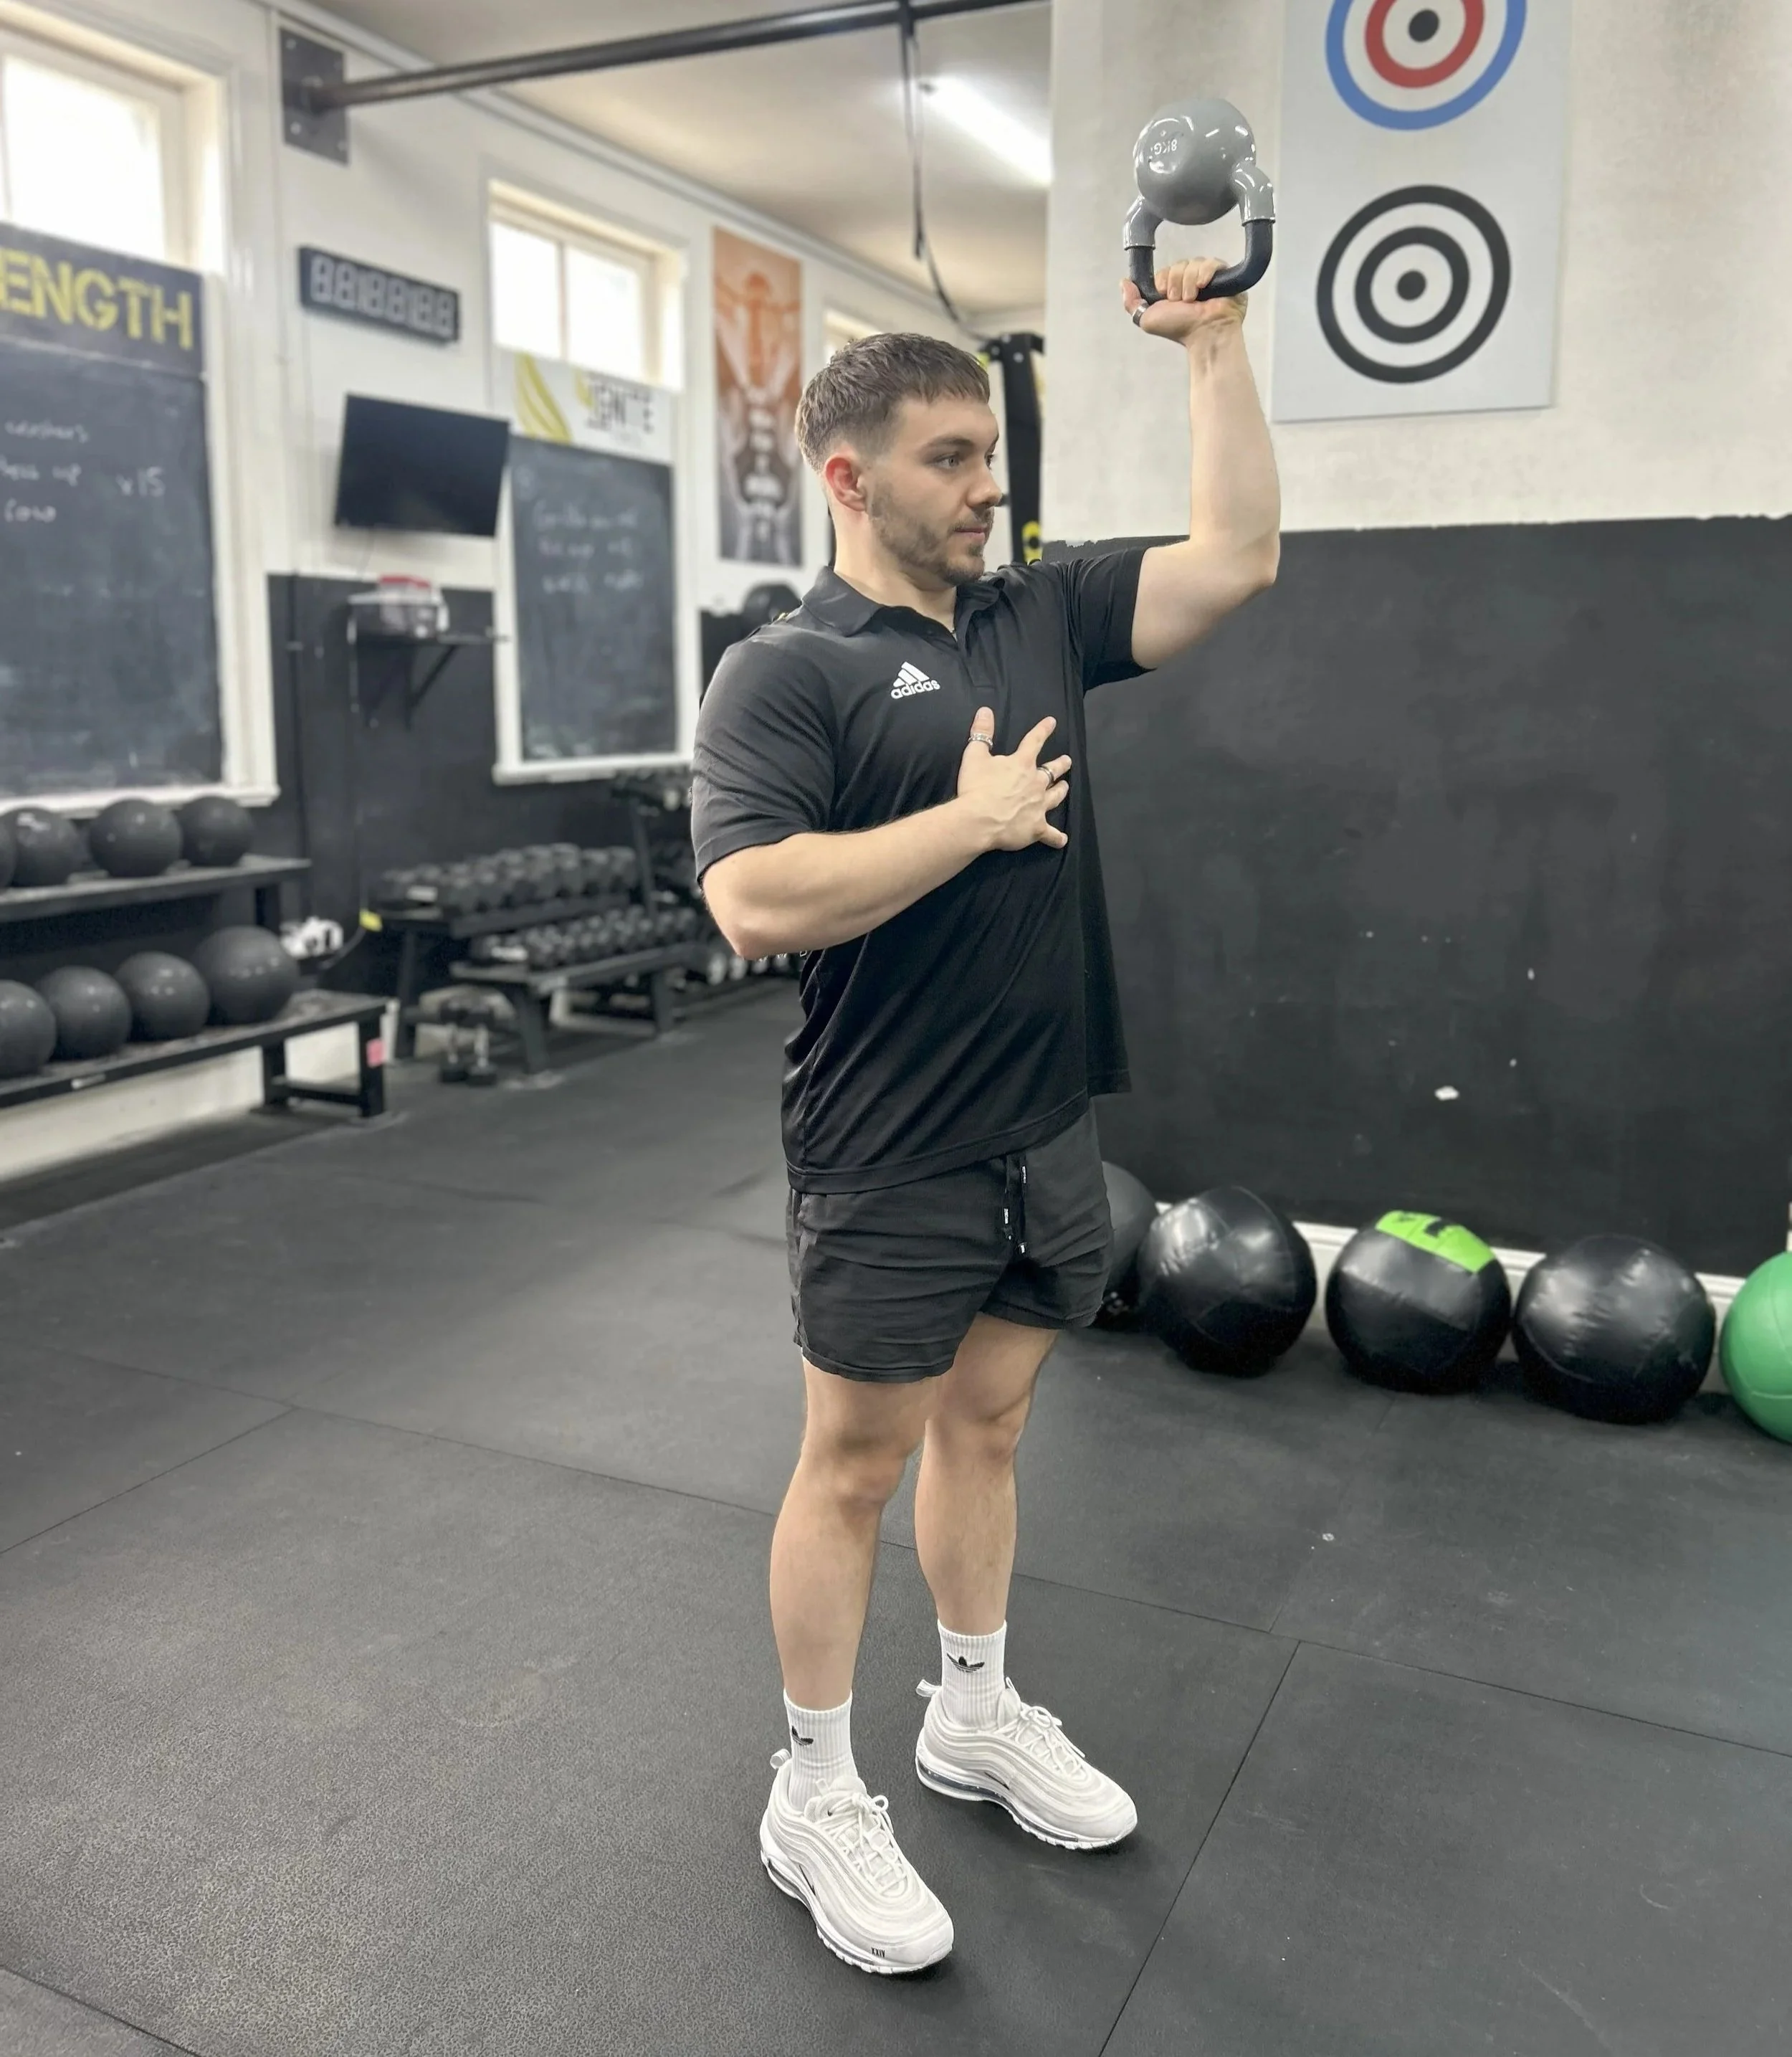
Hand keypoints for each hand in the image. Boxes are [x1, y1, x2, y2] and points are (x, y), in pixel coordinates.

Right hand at [956, 706, 1072, 852]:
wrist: (979, 820)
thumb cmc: (976, 787)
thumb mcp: (974, 755)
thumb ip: (982, 732)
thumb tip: (985, 711)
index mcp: (1022, 763)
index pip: (1035, 741)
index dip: (1043, 730)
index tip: (1052, 722)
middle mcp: (1035, 783)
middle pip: (1052, 770)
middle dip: (1060, 764)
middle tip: (1067, 761)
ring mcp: (1039, 806)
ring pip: (1055, 797)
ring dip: (1061, 791)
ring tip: (1065, 787)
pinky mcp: (1037, 828)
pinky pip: (1050, 834)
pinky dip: (1056, 837)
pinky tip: (1062, 839)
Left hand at [1121, 257, 1245, 342]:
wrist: (1204, 334)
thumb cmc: (1179, 329)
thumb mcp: (1147, 319)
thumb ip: (1132, 302)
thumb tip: (1124, 281)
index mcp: (1175, 287)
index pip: (1167, 269)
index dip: (1163, 279)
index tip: (1164, 296)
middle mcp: (1192, 280)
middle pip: (1180, 264)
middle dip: (1175, 282)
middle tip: (1180, 301)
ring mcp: (1209, 277)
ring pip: (1194, 263)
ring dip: (1188, 282)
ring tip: (1192, 299)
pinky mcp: (1225, 275)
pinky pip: (1212, 262)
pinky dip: (1204, 273)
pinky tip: (1203, 286)